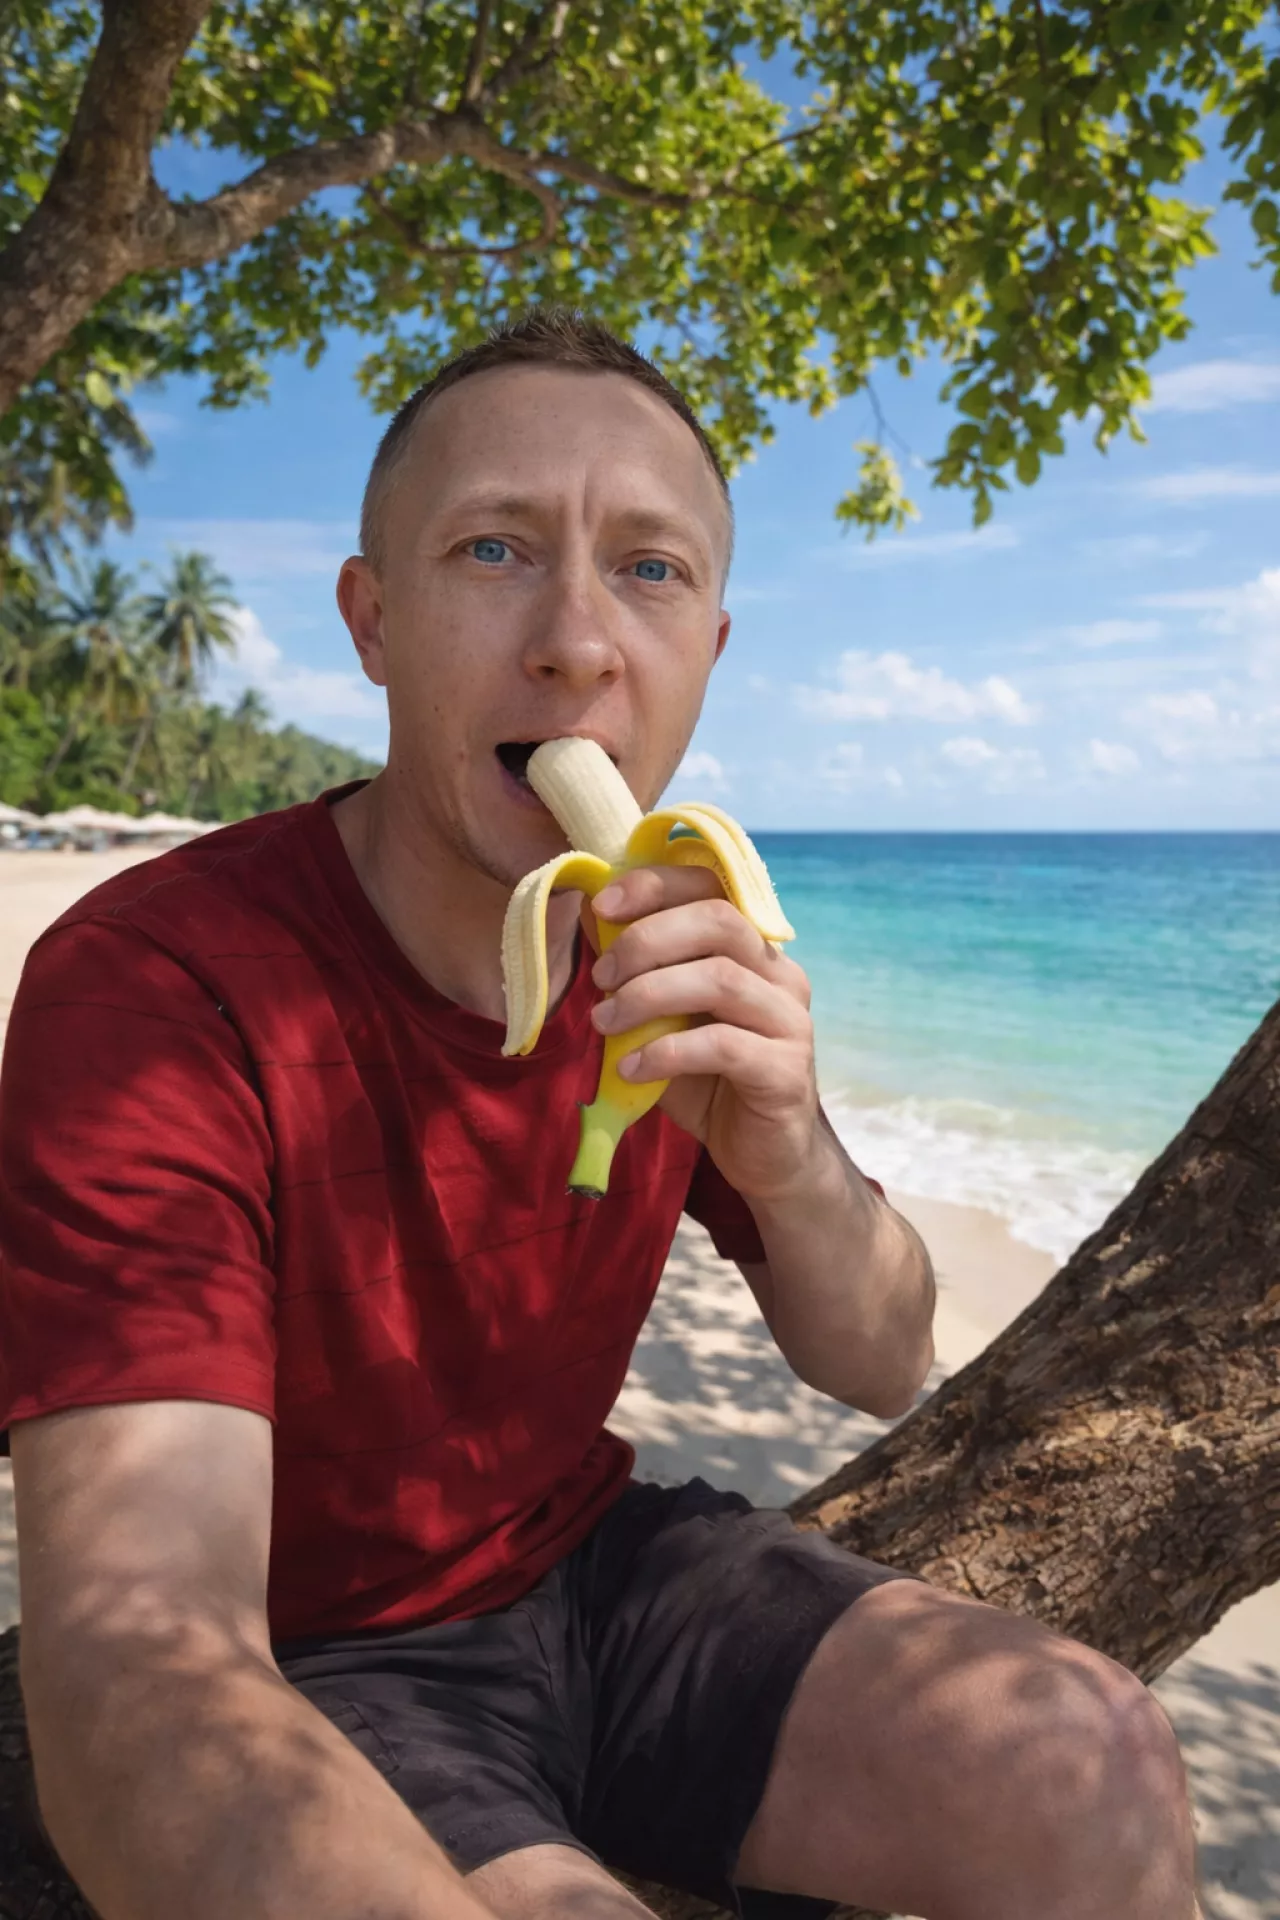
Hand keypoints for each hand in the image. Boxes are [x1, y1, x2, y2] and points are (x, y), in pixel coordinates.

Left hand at [585, 864, 820, 1202]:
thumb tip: (587, 935)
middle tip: (601, 977)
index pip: (712, 887)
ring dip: (648, 995)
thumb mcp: (665, 1022)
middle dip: (646, 940)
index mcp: (752, 950)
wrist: (764, 1155)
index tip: (602, 906)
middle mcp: (780, 974)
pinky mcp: (787, 1070)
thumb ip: (640, 980)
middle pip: (718, 921)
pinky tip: (632, 1068)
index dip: (656, 886)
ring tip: (606, 1023)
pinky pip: (723, 1045)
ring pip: (720, 979)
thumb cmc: (709, 1082)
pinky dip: (666, 1052)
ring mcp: (790, 1020)